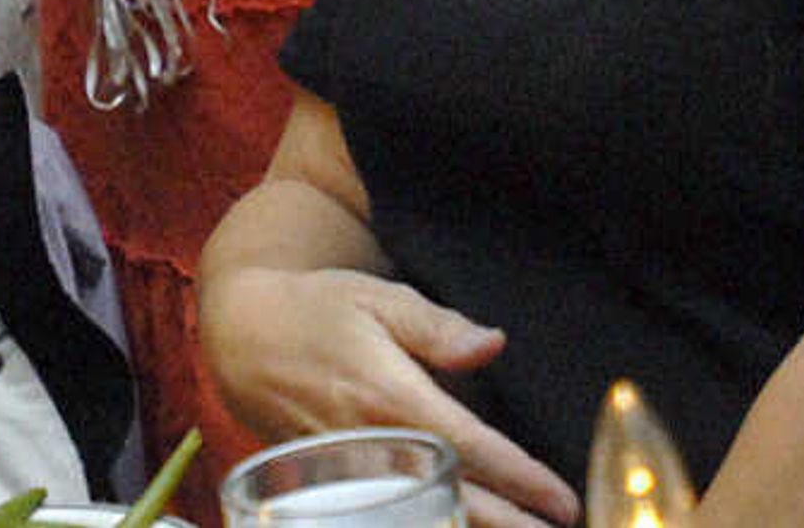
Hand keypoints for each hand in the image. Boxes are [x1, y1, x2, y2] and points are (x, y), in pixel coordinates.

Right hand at [198, 261, 576, 527]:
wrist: (240, 334)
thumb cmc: (317, 309)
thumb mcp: (378, 298)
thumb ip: (437, 326)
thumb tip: (493, 344)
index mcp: (390, 396)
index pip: (470, 450)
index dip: (521, 481)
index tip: (563, 503)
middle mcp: (371, 445)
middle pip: (454, 501)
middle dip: (509, 526)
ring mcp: (348, 475)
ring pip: (420, 520)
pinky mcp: (330, 489)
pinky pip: (387, 520)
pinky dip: (425, 526)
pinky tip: (455, 526)